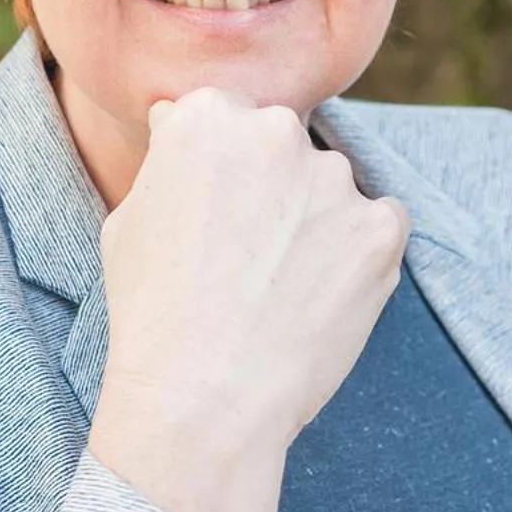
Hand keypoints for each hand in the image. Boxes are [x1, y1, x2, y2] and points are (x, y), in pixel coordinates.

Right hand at [86, 87, 407, 511]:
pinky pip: (379, 225)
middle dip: (272, 189)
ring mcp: (336, 178)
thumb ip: (173, 157)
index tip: (215, 216)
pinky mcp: (382, 227)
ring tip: (280, 287)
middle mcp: (276, 130)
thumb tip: (188, 123)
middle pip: (283, 145)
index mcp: (207, 115)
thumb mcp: (130, 216)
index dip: (221, 171)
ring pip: (331, 188)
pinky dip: (359, 253)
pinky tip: (320, 295)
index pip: (227, 116)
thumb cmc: (152, 312)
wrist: (203, 396)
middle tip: (247, 257)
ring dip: (315, 221)